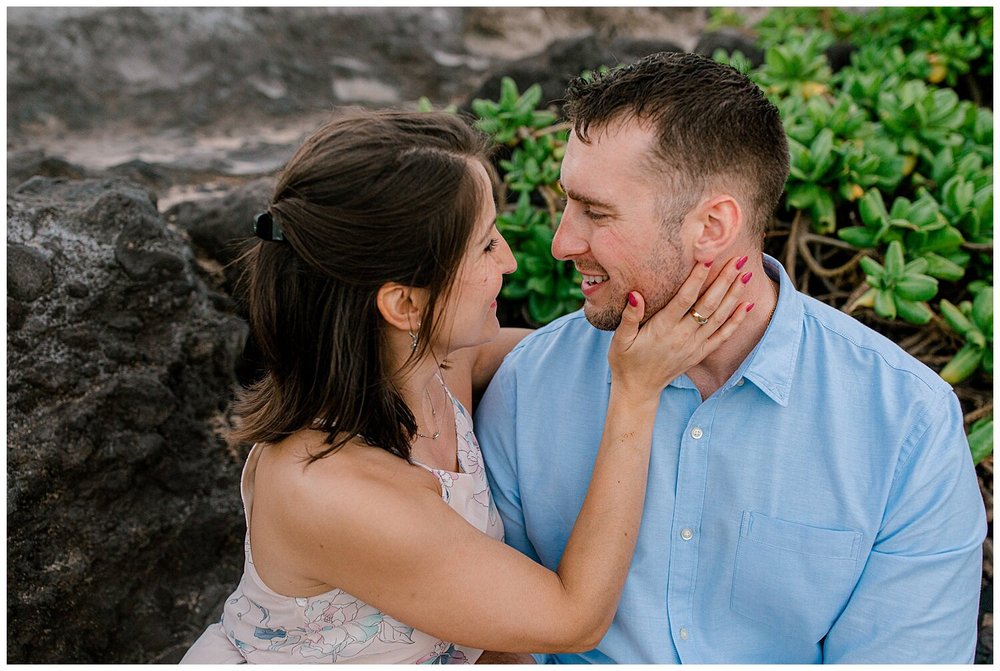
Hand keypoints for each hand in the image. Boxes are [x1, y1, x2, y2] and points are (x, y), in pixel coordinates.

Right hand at [609, 256, 749, 401]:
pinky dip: (737, 320)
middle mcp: (683, 336)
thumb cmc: (626, 360)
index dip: (697, 278)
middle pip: (708, 304)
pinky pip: (723, 336)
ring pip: (719, 317)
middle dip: (724, 280)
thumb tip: (635, 295)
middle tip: (738, 259)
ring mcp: (695, 345)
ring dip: (734, 295)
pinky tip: (747, 305)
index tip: (707, 258)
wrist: (638, 389)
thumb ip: (629, 317)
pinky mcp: (700, 353)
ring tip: (746, 274)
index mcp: (663, 328)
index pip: (684, 299)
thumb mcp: (619, 339)